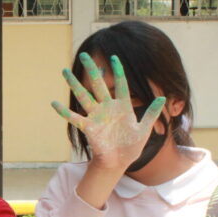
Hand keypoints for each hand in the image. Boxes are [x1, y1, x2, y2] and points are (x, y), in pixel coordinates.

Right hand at [52, 53, 164, 171]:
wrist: (119, 161)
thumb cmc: (131, 145)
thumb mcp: (144, 129)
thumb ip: (152, 113)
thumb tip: (163, 98)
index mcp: (123, 106)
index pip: (121, 85)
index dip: (118, 71)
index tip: (114, 57)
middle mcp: (107, 107)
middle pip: (98, 85)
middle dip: (92, 70)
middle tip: (84, 55)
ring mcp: (96, 116)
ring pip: (84, 96)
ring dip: (74, 84)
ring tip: (64, 72)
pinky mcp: (88, 127)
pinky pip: (74, 117)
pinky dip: (64, 111)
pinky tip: (54, 103)